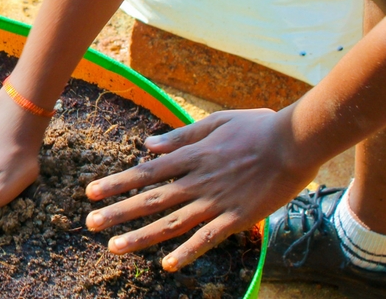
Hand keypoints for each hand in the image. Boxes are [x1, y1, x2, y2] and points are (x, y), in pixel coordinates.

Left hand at [84, 108, 318, 270]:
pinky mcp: (237, 218)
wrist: (295, 142)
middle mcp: (196, 181)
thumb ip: (181, 136)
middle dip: (117, 212)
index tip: (91, 192)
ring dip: (141, 236)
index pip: (145, 172)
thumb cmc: (258, 128)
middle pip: (150, 200)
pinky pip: (207, 239)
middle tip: (90, 223)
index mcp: (191, 156)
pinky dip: (186, 252)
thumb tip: (148, 144)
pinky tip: (167, 264)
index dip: (116, 183)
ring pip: (171, 223)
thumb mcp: (215, 122)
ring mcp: (215, 201)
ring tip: (114, 247)